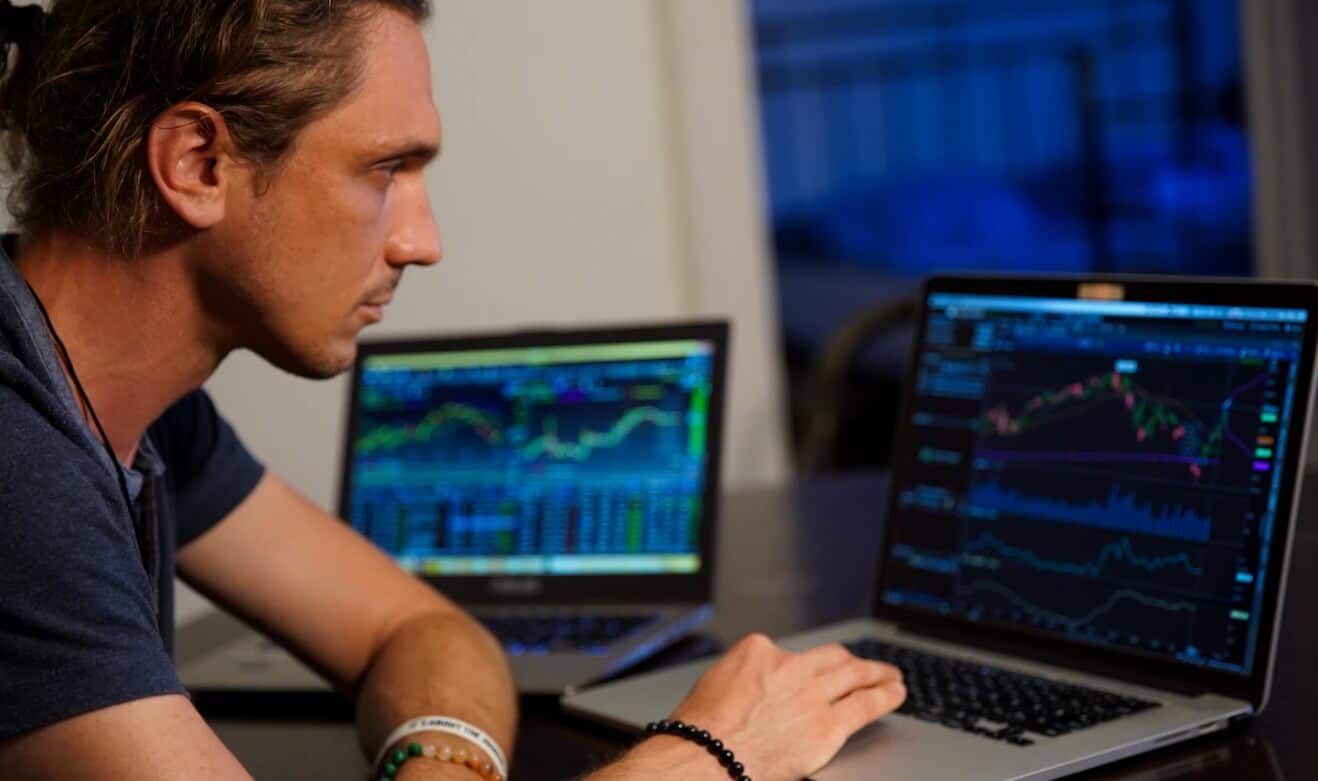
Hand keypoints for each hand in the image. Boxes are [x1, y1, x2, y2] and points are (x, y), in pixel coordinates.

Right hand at [666, 634, 904, 780]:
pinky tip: (895, 693)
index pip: (787, 653)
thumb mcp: (714, 687)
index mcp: (757, 651)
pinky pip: (865, 705)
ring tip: (890, 675)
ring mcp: (811, 693)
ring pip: (853, 675)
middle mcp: (788, 666)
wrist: (704, 757)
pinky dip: (885, 696)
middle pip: (830, 658)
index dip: (799, 666)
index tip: (805, 674)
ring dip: (875, 673)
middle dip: (849, 661)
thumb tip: (754, 694)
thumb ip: (743, 683)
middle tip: (864, 665)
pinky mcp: (827, 725)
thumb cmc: (700, 732)